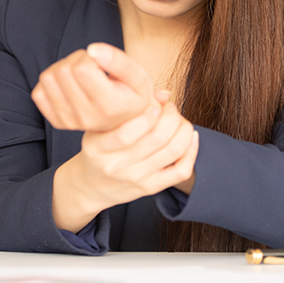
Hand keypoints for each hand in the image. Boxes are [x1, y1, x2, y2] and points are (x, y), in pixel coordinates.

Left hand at [31, 43, 156, 131]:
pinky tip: (68, 86)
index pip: (82, 68)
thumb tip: (92, 49)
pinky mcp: (57, 122)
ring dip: (62, 68)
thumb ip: (119, 60)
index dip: (88, 57)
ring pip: (48, 78)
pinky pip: (38, 92)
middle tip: (91, 67)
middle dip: (76, 59)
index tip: (100, 63)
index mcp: (110, 106)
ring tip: (79, 75)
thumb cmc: (131, 95)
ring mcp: (70, 122)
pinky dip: (51, 83)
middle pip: (63, 70)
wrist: (124, 122)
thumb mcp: (137, 76)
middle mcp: (88, 118)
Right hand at [52, 101, 198, 231]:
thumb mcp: (100, 126)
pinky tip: (190, 137)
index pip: (126, 131)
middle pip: (156, 138)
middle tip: (170, 109)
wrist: (92, 185)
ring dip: (183, 129)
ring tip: (179, 121)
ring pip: (172, 151)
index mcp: (97, 147)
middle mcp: (116, 166)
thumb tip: (165, 94)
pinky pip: (181, 171)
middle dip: (171, 116)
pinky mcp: (151, 188)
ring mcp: (135, 178)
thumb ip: (128, 107)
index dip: (148, 113)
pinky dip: (191, 151)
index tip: (155, 104)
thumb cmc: (98, 149)